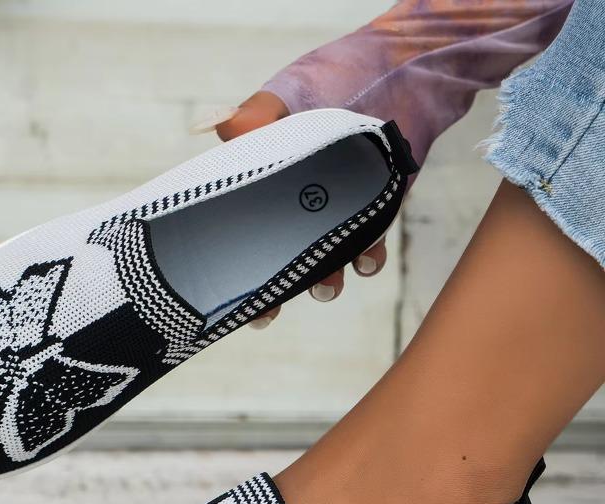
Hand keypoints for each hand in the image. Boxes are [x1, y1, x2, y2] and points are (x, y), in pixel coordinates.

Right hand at [194, 91, 386, 327]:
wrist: (403, 69)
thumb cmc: (334, 79)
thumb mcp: (287, 96)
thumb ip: (254, 115)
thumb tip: (217, 131)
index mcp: (266, 187)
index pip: (239, 235)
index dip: (231, 269)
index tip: (224, 297)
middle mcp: (297, 208)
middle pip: (276, 263)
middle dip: (270, 295)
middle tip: (264, 316)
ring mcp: (335, 216)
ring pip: (321, 266)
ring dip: (322, 285)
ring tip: (324, 287)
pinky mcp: (373, 216)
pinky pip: (367, 251)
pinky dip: (366, 261)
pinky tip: (365, 260)